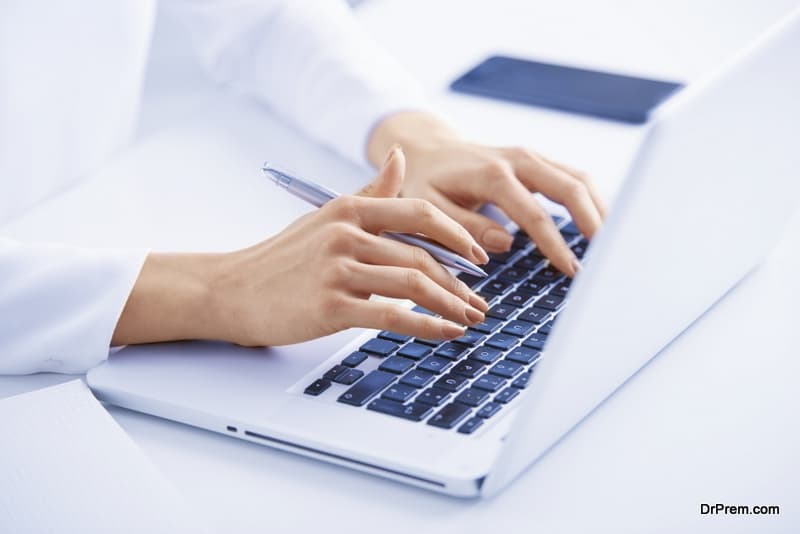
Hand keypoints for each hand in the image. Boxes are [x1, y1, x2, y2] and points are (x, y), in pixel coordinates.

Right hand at [112, 146, 488, 346]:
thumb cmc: (282, 256)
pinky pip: (392, 317)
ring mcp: (337, 271)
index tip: (479, 256)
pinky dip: (427, 326)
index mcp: (349, 209)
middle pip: (421, 256)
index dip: (457, 235)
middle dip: (460, 282)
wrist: (232, 289)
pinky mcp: (330, 306)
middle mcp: (346, 234)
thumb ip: (371, 192)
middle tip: (480, 300)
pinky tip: (446, 333)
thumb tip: (401, 157)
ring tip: (471, 319)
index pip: (420, 213)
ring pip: (413, 285)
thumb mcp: (326, 215)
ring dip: (451, 305)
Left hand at [367, 112, 606, 275]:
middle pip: (570, 187)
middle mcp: (518, 159)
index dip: (556, 245)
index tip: (573, 271)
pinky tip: (600, 226)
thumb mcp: (428, 209)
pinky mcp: (538, 160)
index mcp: (491, 174)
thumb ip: (463, 227)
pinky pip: (573, 177)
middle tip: (610, 258)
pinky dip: (591, 200)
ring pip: (579, 178)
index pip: (534, 215)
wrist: (427, 149)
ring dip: (600, 209)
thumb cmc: (424, 184)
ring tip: (614, 245)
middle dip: (594, 222)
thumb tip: (503, 244)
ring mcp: (531, 156)